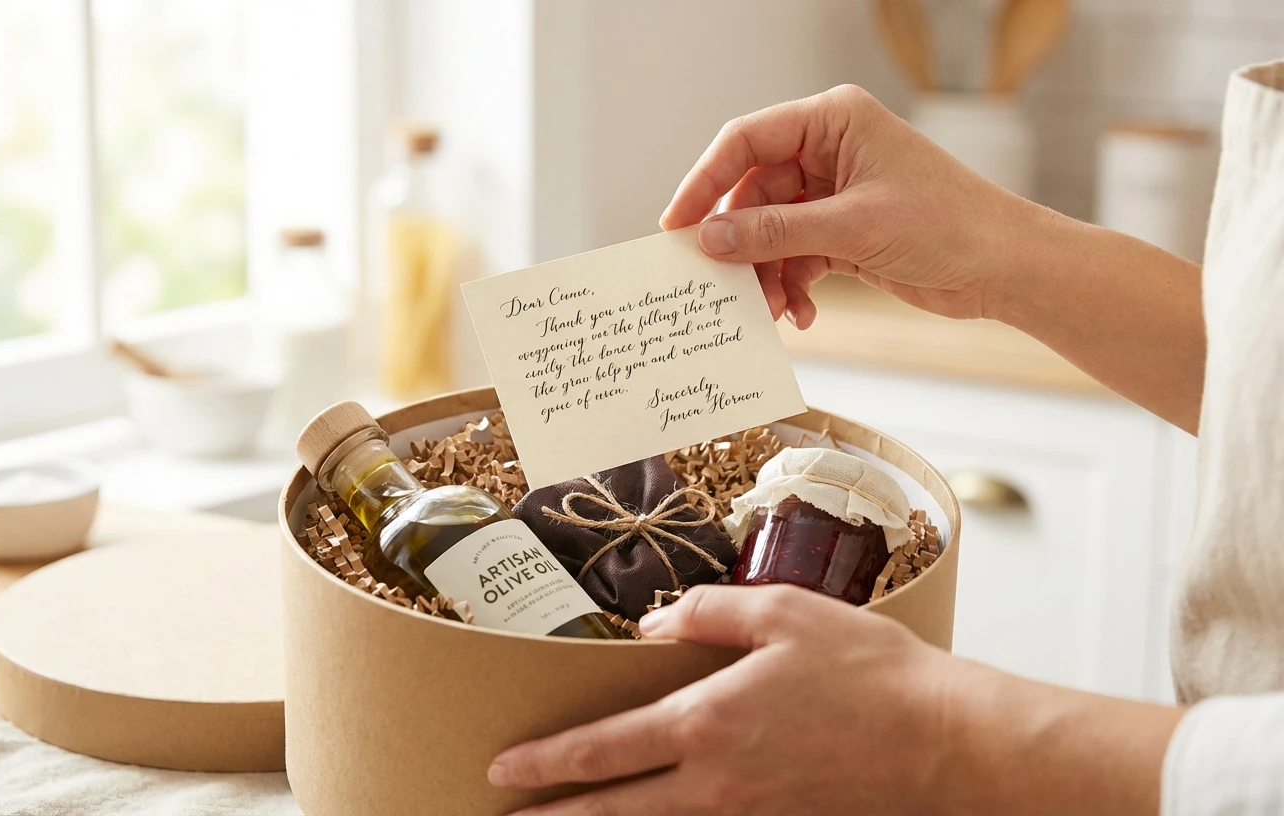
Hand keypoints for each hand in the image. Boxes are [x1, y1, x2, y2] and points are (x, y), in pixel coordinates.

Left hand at [487, 584, 965, 813]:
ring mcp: (749, 813)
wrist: (946, 744)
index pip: (606, 749)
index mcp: (709, 723)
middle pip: (616, 811)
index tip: (503, 770)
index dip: (548, 762)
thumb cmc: (872, 673)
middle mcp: (718, 782)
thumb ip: (709, 614)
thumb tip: (655, 625)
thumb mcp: (785, 612)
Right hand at [661, 85, 1049, 328]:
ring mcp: (836, 194)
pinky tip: (801, 315)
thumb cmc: (947, 226)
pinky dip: (792, 286)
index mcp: (833, 122)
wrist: (1006, 268)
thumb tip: (710, 239)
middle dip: (740, 244)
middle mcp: (830, 151)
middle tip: (720, 286)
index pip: (746, 142)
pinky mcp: (845, 233)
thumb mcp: (851, 228)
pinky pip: (796, 257)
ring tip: (770, 310)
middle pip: (754, 194)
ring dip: (766, 274)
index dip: (705, 182)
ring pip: (772, 233)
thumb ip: (775, 233)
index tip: (676, 225)